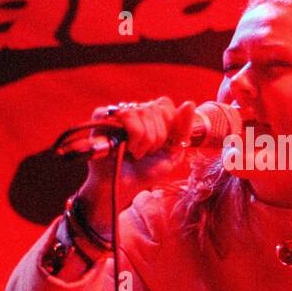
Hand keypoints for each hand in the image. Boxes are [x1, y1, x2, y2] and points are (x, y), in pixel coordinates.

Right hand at [77, 97, 198, 229]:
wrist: (122, 187)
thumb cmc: (145, 171)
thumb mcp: (172, 153)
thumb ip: (184, 129)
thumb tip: (188, 103)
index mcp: (151, 116)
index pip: (165, 104)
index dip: (166, 126)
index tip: (161, 146)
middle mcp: (134, 110)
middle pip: (155, 109)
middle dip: (156, 138)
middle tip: (145, 153)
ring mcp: (118, 112)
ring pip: (142, 111)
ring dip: (144, 139)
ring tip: (134, 153)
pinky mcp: (102, 116)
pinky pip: (126, 114)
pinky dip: (132, 135)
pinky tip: (125, 147)